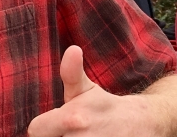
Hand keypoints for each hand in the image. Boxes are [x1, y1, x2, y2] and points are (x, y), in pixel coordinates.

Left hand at [28, 46, 146, 135]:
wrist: (141, 123)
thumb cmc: (104, 107)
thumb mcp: (85, 89)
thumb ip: (70, 72)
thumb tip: (73, 49)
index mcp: (72, 119)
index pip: (35, 130)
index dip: (44, 128)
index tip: (56, 125)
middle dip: (60, 136)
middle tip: (75, 131)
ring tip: (83, 136)